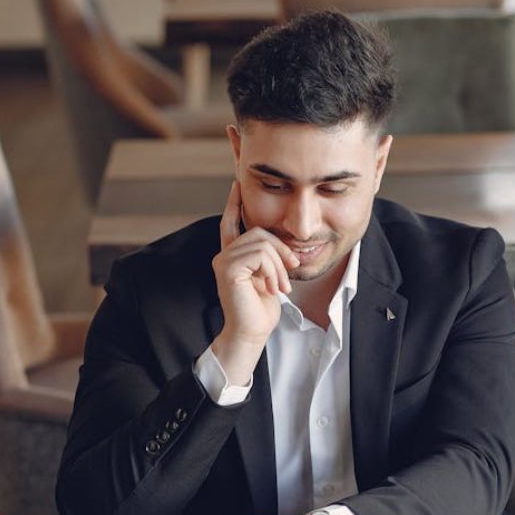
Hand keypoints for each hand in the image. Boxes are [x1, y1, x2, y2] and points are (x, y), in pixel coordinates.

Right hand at [210, 182, 299, 383]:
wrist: (252, 332)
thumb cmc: (262, 309)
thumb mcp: (271, 276)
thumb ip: (270, 258)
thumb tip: (281, 244)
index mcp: (234, 255)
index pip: (232, 222)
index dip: (235, 203)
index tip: (237, 183)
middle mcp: (224, 255)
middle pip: (260, 231)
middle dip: (282, 250)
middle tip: (291, 271)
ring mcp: (223, 260)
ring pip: (263, 243)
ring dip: (279, 265)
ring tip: (281, 286)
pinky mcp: (228, 268)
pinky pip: (260, 255)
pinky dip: (273, 270)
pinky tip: (273, 287)